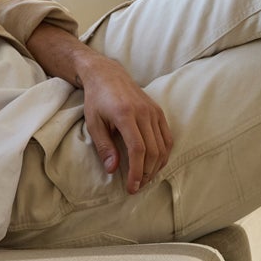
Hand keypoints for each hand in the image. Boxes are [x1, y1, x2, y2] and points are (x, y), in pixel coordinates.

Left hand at [79, 56, 171, 194]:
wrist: (107, 74)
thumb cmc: (97, 99)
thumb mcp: (93, 123)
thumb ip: (104, 146)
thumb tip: (113, 169)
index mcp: (125, 114)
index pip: (138, 149)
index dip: (137, 171)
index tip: (132, 187)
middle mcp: (143, 112)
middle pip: (153, 150)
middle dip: (146, 173)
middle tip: (137, 187)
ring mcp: (154, 111)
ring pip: (163, 146)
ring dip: (156, 166)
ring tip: (145, 178)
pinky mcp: (158, 111)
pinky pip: (167, 137)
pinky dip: (164, 154)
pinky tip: (155, 164)